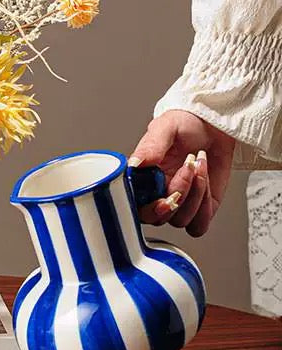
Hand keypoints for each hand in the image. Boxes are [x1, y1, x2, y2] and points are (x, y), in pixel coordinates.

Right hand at [130, 110, 234, 236]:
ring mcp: (178, 203)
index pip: (135, 206)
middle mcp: (157, 194)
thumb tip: (135, 164)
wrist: (216, 124)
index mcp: (142, 179)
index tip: (161, 197)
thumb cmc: (187, 123)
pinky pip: (199, 226)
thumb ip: (150, 146)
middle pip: (157, 218)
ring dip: (194, 195)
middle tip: (186, 172)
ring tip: (198, 166)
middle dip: (175, 197)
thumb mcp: (166, 127)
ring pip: (180, 221)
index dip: (147, 208)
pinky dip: (205, 209)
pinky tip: (207, 183)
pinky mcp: (200, 208)